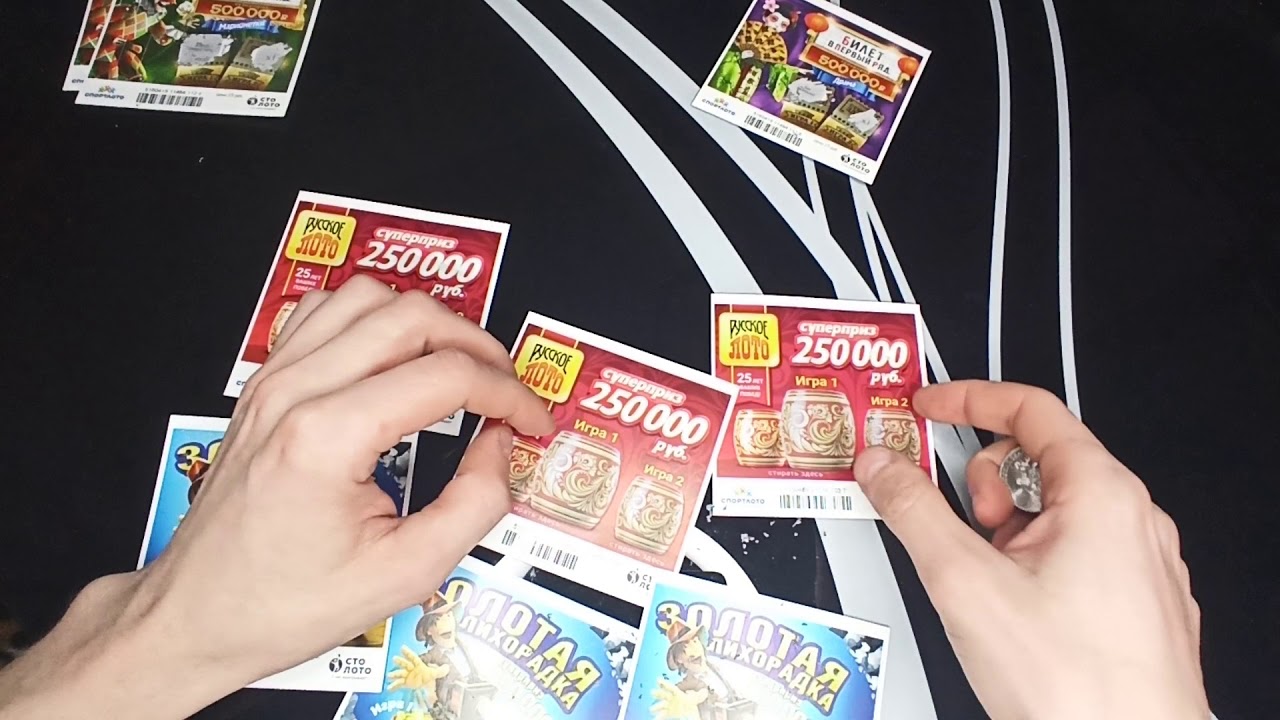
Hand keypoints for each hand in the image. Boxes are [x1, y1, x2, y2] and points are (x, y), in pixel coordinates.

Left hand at [0, 277, 552, 718]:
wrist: (200, 614)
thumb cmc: (284, 603)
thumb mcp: (406, 574)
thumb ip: (474, 504)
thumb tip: (502, 446)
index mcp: (327, 439)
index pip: (447, 376)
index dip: (509, 394)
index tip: (531, 421)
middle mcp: (295, 393)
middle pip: (413, 316)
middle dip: (480, 347)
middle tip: (506, 390)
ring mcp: (273, 380)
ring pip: (369, 296)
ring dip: (428, 322)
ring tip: (458, 365)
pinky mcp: (264, 382)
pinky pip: (325, 310)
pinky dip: (374, 317)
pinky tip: (395, 354)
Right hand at [387, 646, 448, 692]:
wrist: (424, 685)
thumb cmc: (427, 676)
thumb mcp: (434, 673)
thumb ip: (440, 670)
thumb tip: (448, 667)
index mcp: (417, 664)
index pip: (412, 657)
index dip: (407, 652)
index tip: (402, 647)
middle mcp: (410, 668)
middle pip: (404, 664)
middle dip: (400, 661)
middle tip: (395, 658)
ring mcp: (406, 675)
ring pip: (400, 673)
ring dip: (395, 674)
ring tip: (389, 675)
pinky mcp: (404, 683)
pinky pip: (398, 684)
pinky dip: (393, 686)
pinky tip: (389, 688)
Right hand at [650, 678, 704, 719]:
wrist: (689, 713)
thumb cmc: (691, 704)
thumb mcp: (696, 698)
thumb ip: (700, 695)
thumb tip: (705, 691)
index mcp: (677, 693)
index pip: (670, 687)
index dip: (664, 683)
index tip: (657, 680)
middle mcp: (671, 699)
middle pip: (663, 695)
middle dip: (658, 693)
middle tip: (652, 692)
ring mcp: (668, 706)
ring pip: (661, 706)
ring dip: (656, 707)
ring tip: (652, 709)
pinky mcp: (667, 713)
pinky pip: (661, 715)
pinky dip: (658, 717)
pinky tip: (655, 718)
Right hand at [855, 381, 1206, 719]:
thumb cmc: (1078, 686)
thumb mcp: (965, 584)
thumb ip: (913, 511)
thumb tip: (884, 469)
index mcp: (1101, 494)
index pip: (1030, 409)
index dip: (968, 401)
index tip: (929, 408)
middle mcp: (1133, 520)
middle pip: (1038, 463)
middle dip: (986, 489)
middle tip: (961, 529)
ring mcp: (1141, 563)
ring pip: (1054, 514)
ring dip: (1008, 534)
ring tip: (992, 586)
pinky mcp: (1138, 602)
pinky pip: (1077, 553)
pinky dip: (1034, 563)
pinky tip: (1018, 610)